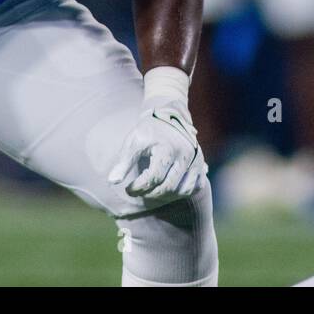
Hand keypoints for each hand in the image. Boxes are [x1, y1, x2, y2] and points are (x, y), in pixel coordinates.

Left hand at [107, 67, 206, 202]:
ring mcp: (196, 160)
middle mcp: (185, 155)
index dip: (138, 188)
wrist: (169, 116)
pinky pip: (196, 187)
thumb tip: (112, 181)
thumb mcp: (133, 141)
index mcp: (168, 148)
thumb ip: (123, 162)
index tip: (128, 188)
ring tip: (153, 190)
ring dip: (166, 196)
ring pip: (184, 191)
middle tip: (139, 190)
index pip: (153, 179)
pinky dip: (182, 192)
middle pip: (168, 188)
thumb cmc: (148, 131)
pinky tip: (168, 187)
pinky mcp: (201, 164)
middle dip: (150, 194)